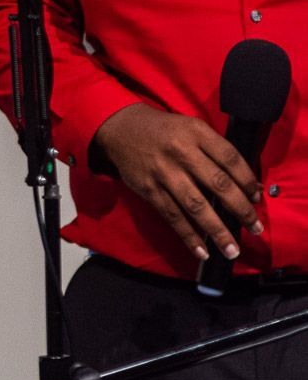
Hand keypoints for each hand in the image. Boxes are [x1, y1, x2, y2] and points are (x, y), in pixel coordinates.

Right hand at [93, 102, 262, 260]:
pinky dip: (188, 235)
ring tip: (231, 249)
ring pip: (196, 206)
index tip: (257, 198)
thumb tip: (245, 183)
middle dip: (240, 209)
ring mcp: (164, 174)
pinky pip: (172, 216)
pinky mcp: (150, 190)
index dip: (247, 180)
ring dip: (216, 231)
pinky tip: (201, 250)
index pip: (231, 159)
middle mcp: (182, 154)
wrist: (122, 130)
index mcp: (198, 134)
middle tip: (255, 228)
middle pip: (218, 184)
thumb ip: (216, 150)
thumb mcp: (193, 128)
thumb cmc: (165, 131)